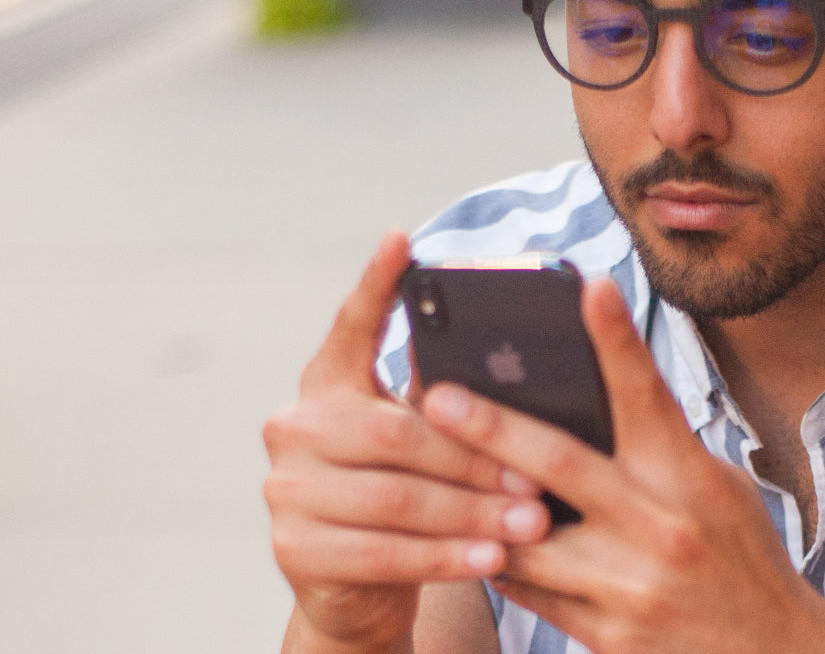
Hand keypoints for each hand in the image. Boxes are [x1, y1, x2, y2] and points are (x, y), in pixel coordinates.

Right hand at [263, 232, 550, 652]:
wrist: (355, 587)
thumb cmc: (408, 494)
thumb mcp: (422, 443)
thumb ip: (444, 402)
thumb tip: (516, 362)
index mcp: (327, 384)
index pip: (351, 327)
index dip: (375, 285)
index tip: (402, 237)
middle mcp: (295, 426)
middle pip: (396, 435)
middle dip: (475, 458)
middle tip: (539, 477)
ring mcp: (286, 489)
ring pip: (397, 499)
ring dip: (472, 514)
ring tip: (532, 524)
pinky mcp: (294, 548)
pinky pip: (383, 553)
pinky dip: (445, 558)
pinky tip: (491, 561)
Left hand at [420, 280, 824, 653]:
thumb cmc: (741, 559)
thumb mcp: (716, 489)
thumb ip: (655, 450)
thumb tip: (585, 399)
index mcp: (691, 480)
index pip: (648, 396)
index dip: (618, 339)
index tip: (590, 285)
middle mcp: (660, 529)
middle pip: (559, 465)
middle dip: (491, 426)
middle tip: (435, 393)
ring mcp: (630, 588)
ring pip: (524, 538)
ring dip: (473, 506)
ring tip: (422, 471)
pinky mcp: (606, 637)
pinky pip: (529, 593)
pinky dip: (496, 560)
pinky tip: (463, 537)